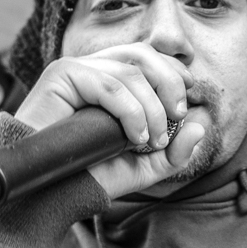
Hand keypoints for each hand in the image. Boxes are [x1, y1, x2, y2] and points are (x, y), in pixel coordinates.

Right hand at [15, 44, 207, 197]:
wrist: (44, 193)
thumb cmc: (86, 177)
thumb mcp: (141, 167)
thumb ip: (173, 152)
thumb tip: (201, 125)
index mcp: (109, 80)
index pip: (149, 58)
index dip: (174, 74)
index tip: (187, 107)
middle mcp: (92, 68)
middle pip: (143, 54)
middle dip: (170, 83)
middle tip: (178, 116)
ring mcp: (75, 69)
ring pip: (130, 70)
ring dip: (151, 108)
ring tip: (150, 140)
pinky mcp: (61, 76)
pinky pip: (108, 83)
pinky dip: (130, 110)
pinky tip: (133, 135)